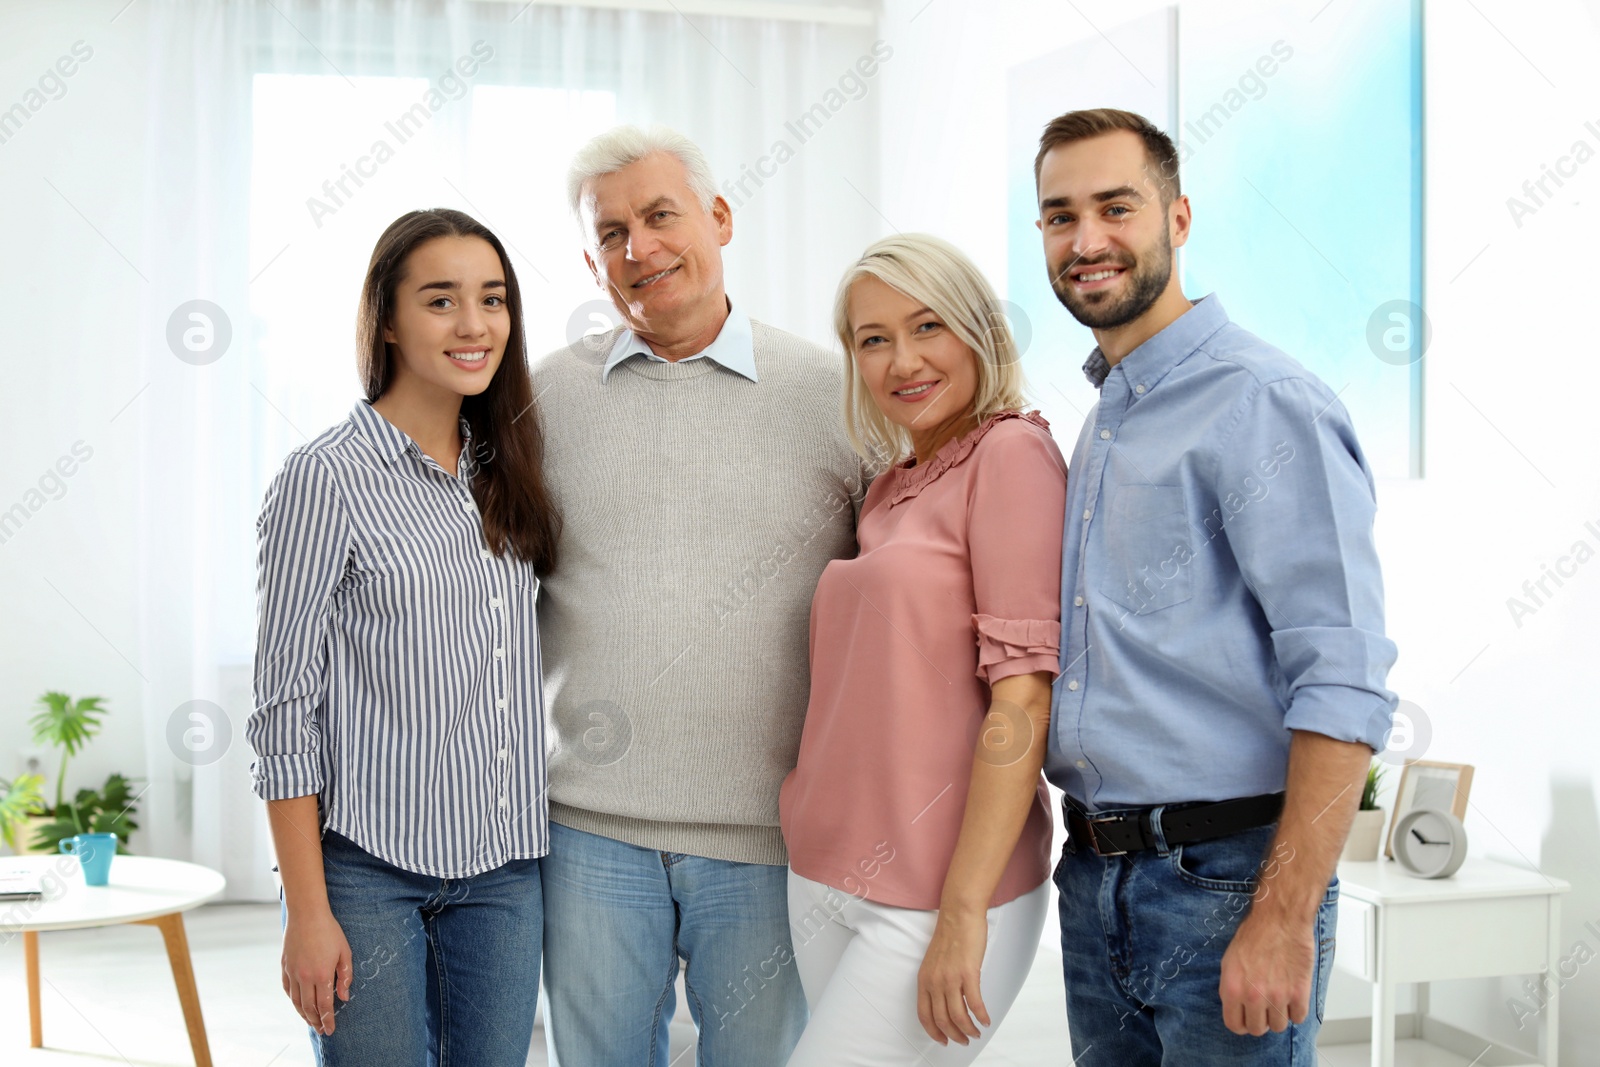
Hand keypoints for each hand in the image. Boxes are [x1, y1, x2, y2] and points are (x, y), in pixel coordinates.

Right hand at [281, 906, 352, 1034]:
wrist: (306, 914)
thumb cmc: (329, 931)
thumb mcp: (344, 952)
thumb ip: (345, 976)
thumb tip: (344, 997)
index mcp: (321, 974)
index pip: (324, 1005)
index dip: (328, 1020)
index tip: (330, 1030)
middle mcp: (304, 977)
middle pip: (309, 1007)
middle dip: (316, 1022)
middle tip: (322, 1030)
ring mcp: (292, 972)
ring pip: (296, 1001)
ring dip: (303, 1015)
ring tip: (311, 1022)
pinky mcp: (285, 966)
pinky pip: (288, 989)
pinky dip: (293, 1000)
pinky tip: (298, 1004)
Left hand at [916, 906, 989, 1045]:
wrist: (959, 914)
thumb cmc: (950, 934)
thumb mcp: (934, 962)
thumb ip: (937, 981)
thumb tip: (948, 1000)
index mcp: (924, 979)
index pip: (924, 1014)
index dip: (934, 1031)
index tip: (942, 1040)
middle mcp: (934, 981)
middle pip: (942, 1019)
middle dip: (954, 1035)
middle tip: (963, 1040)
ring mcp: (950, 978)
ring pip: (958, 1016)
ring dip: (968, 1029)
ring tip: (976, 1033)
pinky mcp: (968, 973)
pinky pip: (974, 1003)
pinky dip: (981, 1016)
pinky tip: (986, 1020)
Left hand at [1218, 908, 1313, 1035]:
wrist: (1280, 919)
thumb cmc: (1255, 934)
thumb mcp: (1229, 960)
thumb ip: (1231, 987)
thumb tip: (1235, 1005)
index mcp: (1232, 988)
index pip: (1234, 1024)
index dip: (1241, 1023)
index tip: (1247, 1018)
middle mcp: (1253, 996)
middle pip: (1258, 1029)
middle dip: (1260, 1021)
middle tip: (1264, 1008)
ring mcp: (1278, 996)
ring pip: (1279, 1027)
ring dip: (1279, 1016)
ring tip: (1279, 999)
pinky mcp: (1299, 993)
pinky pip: (1298, 1018)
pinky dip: (1296, 1010)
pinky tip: (1293, 997)